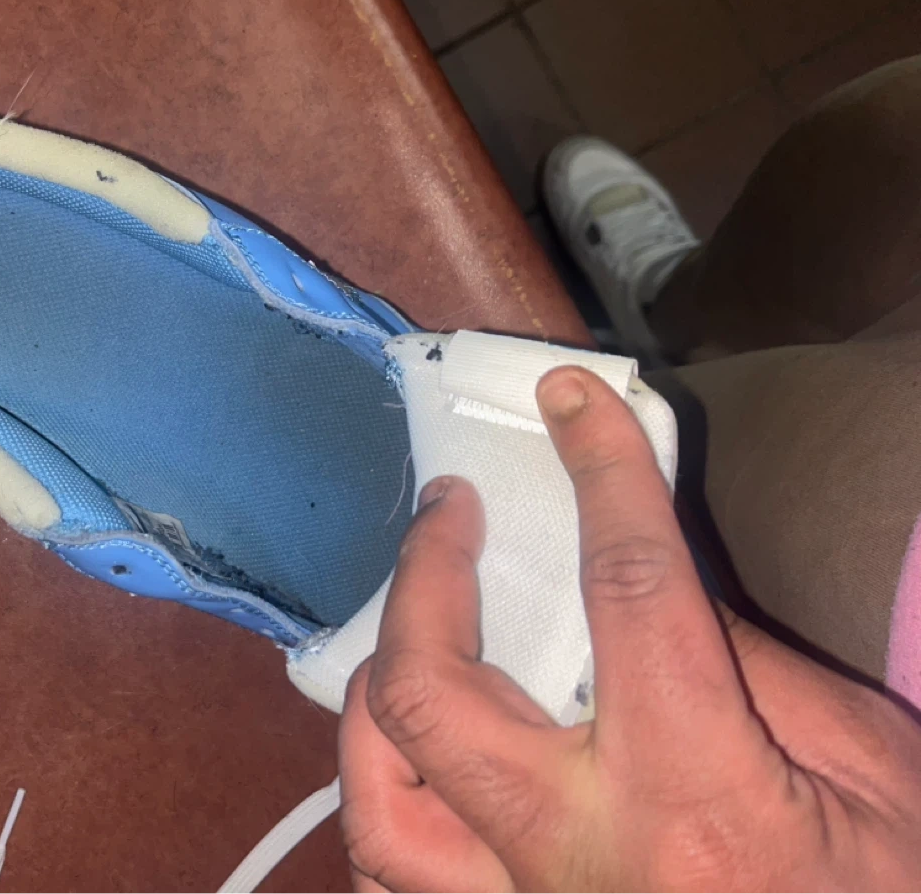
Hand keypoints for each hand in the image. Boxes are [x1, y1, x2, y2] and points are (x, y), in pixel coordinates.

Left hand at [338, 366, 920, 892]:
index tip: (571, 399)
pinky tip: (410, 758)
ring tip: (410, 633)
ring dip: (376, 701)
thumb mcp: (868, 771)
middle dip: (423, 580)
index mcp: (694, 796)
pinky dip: (387, 803)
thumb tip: (645, 575)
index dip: (599, 474)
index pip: (627, 591)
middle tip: (451, 513)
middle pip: (432, 697)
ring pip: (380, 803)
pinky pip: (394, 881)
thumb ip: (749, 667)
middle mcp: (579, 855)